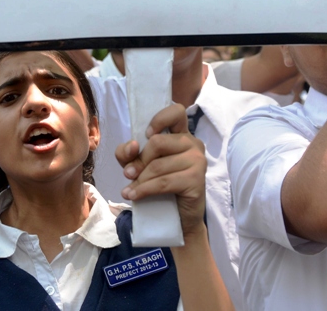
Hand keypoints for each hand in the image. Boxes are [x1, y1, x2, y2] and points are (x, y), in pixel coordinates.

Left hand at [115, 104, 206, 235]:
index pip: (176, 111)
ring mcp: (198, 161)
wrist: (177, 216)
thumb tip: (132, 146)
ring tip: (129, 190)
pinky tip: (133, 195)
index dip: (159, 119)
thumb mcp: (137, 163)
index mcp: (180, 134)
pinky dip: (144, 190)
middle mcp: (193, 143)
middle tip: (128, 174)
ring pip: (158, 165)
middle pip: (158, 142)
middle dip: (139, 160)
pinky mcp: (197, 180)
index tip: (146, 135)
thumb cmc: (158, 183)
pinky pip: (164, 182)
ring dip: (139, 180)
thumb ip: (128, 151)